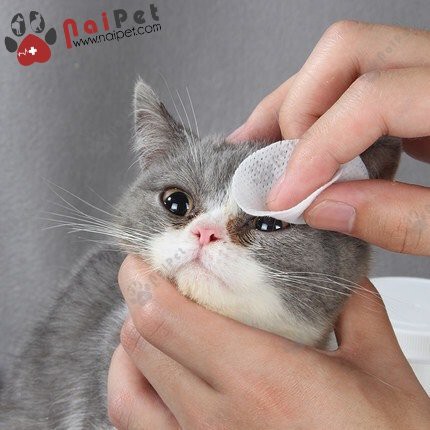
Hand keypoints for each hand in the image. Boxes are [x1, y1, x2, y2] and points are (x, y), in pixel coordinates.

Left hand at [107, 255, 429, 428]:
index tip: (140, 262)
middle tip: (152, 282)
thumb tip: (338, 278)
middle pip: (141, 346)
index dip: (141, 282)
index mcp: (258, 380)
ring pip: (127, 395)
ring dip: (130, 349)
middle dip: (137, 302)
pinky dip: (136, 393)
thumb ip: (354, 309)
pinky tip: (157, 379)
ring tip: (147, 324)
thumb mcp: (380, 372)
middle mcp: (217, 420)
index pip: (166, 319)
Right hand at [228, 21, 429, 254]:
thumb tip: (321, 207)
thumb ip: (397, 219)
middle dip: (294, 110)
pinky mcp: (417, 91)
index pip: (371, 99)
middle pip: (345, 53)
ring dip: (296, 110)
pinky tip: (302, 151)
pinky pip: (352, 84)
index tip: (283, 197)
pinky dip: (317, 116)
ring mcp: (426, 75)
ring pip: (341, 62)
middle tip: (270, 164)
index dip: (315, 150)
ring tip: (267, 155)